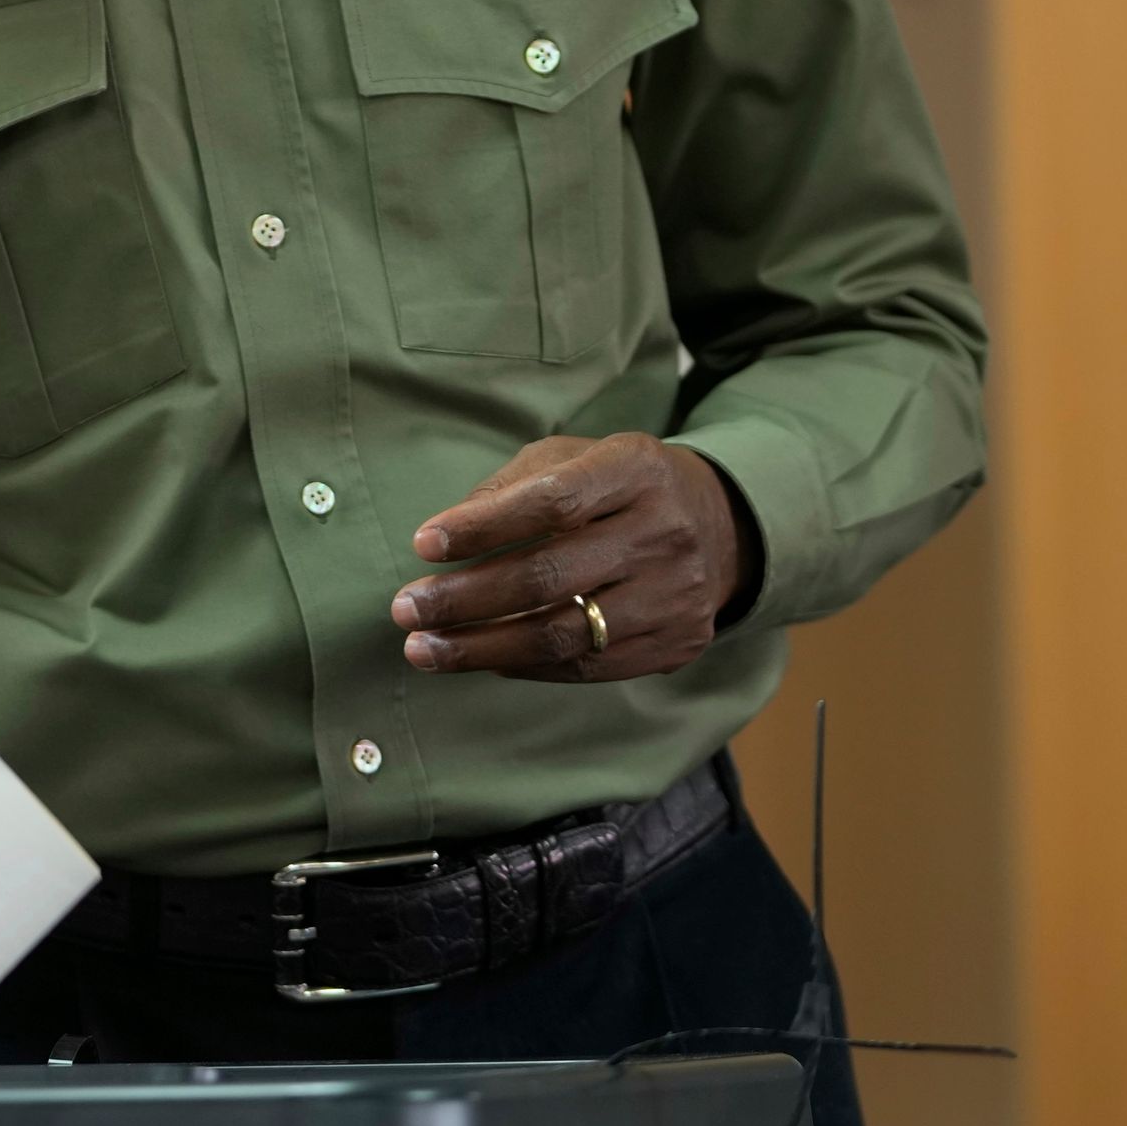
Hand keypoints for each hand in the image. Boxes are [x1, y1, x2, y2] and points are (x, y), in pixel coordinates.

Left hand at [391, 433, 751, 681]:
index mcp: (635, 469)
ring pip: (565, 634)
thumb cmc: (618, 487)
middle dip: (466, 598)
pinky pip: (586, 667)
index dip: (483, 526)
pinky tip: (481, 660)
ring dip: (481, 648)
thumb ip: (511, 488)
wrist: (721, 528)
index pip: (551, 501)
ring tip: (424, 650)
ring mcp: (675, 594)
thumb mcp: (574, 458)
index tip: (423, 544)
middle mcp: (662, 531)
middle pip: (551, 576)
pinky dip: (524, 666)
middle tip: (405, 608)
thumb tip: (443, 539)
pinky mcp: (676, 643)